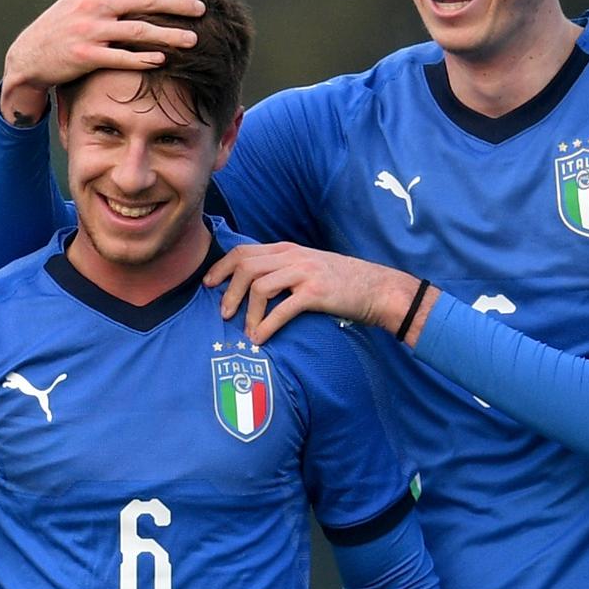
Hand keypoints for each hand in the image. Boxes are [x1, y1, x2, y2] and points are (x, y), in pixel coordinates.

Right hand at [0, 0, 205, 125]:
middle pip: (147, 0)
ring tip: (193, 39)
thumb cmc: (63, 27)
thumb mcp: (84, 0)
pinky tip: (163, 60)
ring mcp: (89, 30)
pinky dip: (144, 58)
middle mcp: (94, 3)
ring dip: (169, 34)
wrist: (28, 55)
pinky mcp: (84, 55)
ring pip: (139, 29)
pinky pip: (121, 57)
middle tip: (202, 11)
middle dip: (179, 4)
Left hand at [210, 242, 416, 343]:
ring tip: (245, 330)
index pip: (244, 251)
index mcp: (287, 249)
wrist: (378, 288)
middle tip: (223, 314)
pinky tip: (261, 338)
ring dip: (246, 311)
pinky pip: (282, 308)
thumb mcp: (309, 267)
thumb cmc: (343, 282)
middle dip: (228, 291)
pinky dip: (267, 325)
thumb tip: (253, 287)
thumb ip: (283, 270)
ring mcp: (305, 273)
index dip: (221, 268)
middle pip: (246, 266)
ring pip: (260, 286)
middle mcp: (293, 257)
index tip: (209, 285)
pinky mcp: (316, 293)